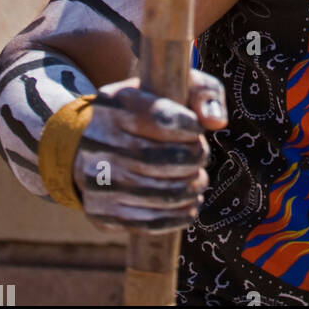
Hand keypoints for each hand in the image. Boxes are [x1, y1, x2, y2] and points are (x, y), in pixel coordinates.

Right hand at [72, 69, 226, 231]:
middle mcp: (97, 142)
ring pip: (160, 194)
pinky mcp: (100, 212)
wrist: (91, 141)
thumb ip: (202, 92)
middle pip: (163, 160)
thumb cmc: (145, 109)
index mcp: (113, 104)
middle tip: (200, 155)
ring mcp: (95, 180)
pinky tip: (190, 204)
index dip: (189, 127)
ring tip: (198, 180)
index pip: (160, 119)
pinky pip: (149, 222)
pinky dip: (179, 215)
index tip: (196, 128)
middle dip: (194, 159)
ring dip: (191, 188)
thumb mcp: (171, 85)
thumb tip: (216, 122)